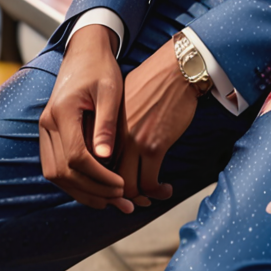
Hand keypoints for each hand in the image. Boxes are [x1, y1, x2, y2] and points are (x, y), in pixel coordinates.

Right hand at [39, 24, 133, 211]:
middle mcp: (47, 124)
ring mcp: (45, 129)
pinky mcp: (49, 133)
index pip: (76, 157)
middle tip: (120, 200)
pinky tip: (96, 188)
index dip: (99, 176)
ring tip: (110, 201)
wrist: (84, 52)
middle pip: (62, 172)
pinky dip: (74, 182)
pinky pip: (56, 166)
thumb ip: (106, 124)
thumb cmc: (101, 68)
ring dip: (81, 191)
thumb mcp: (110, 90)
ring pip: (55, 174)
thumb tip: (105, 157)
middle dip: (92, 190)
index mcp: (62, 112)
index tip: (122, 185)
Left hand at [115, 38, 199, 206]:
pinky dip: (157, 192)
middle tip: (132, 201)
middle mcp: (115, 137)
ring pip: (128, 187)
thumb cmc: (152, 81)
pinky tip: (165, 189)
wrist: (175, 70)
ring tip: (151, 197)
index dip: (104, 180)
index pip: (95, 163)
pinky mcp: (154, 147)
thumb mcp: (123, 98)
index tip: (117, 186)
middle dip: (118, 196)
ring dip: (140, 198)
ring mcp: (134, 143)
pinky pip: (150, 182)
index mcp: (104, 125)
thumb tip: (113, 143)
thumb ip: (114, 122)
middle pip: (107, 179)